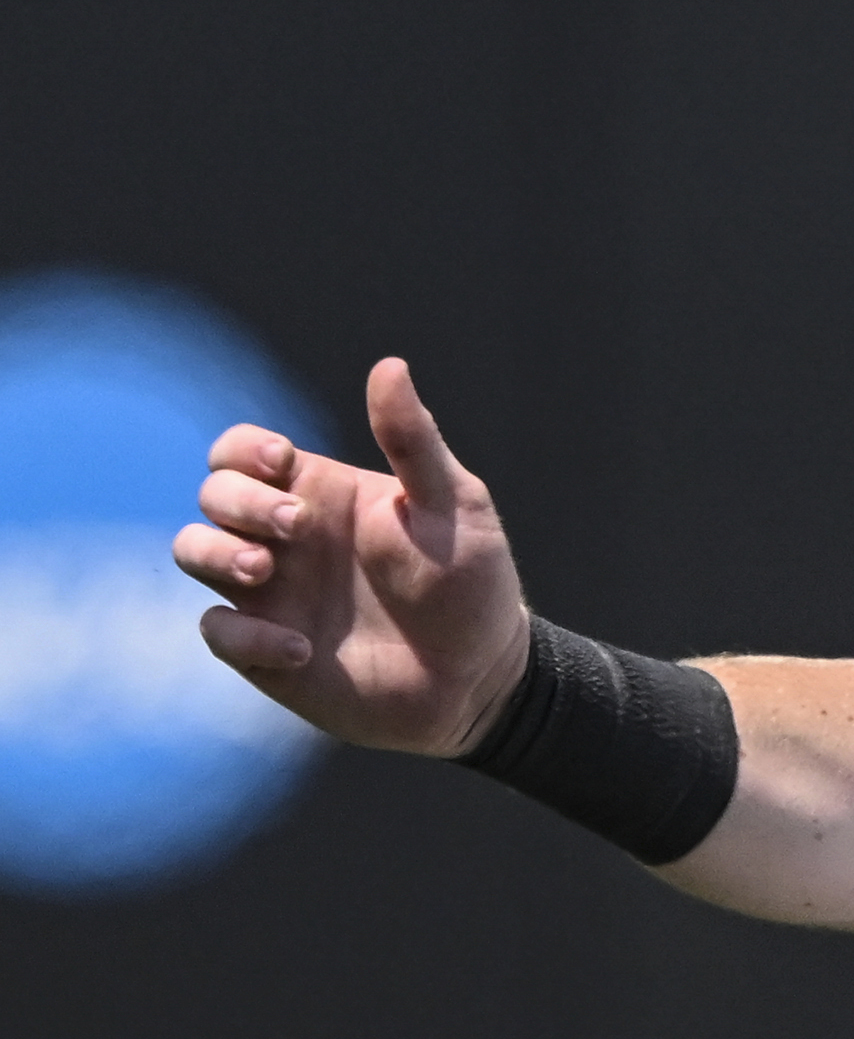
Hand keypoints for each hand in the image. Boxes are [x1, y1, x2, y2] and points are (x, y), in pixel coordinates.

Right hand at [174, 357, 531, 756]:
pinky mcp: (265, 650)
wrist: (477, 673)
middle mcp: (287, 537)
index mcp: (322, 491)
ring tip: (269, 570)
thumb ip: (413, 439)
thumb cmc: (470, 579)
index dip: (243, 449)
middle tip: (297, 527)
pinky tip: (302, 648)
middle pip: (212, 494)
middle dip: (239, 501)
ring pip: (192, 551)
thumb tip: (389, 365)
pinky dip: (245, 634)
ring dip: (217, 553)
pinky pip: (216, 629)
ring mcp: (272, 592)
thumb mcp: (452, 502)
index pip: (242, 451)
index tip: (283, 463)